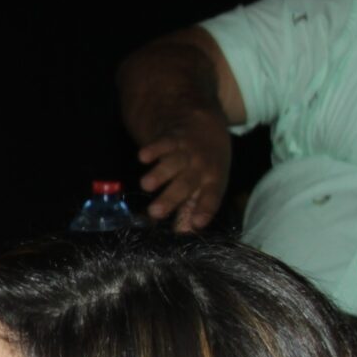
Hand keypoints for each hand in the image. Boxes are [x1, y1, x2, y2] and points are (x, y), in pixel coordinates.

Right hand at [136, 110, 233, 231]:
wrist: (206, 124)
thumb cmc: (206, 163)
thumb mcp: (208, 184)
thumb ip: (192, 208)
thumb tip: (182, 233)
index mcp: (213, 181)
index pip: (212, 197)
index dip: (205, 210)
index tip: (196, 224)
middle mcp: (202, 167)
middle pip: (187, 184)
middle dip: (171, 198)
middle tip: (154, 213)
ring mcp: (188, 151)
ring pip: (174, 163)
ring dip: (160, 174)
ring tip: (146, 186)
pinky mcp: (173, 137)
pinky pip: (164, 142)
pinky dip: (154, 148)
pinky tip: (143, 157)